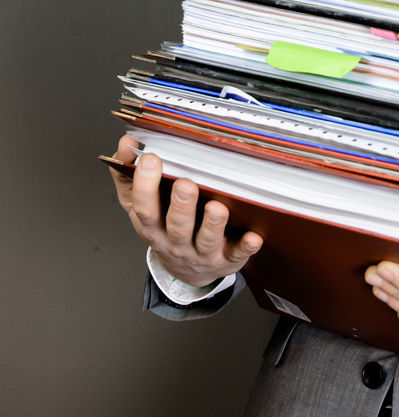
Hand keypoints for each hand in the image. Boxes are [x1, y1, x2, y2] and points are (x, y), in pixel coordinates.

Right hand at [109, 134, 262, 287]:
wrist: (186, 273)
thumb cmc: (164, 229)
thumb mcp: (141, 206)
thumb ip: (129, 175)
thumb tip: (125, 143)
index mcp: (153, 227)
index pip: (143, 208)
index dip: (144, 185)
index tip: (150, 158)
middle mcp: (175, 242)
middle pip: (176, 227)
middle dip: (181, 206)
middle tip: (185, 184)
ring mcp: (201, 253)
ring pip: (205, 241)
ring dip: (212, 225)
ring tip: (217, 207)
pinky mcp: (226, 258)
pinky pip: (237, 254)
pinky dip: (245, 246)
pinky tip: (254, 236)